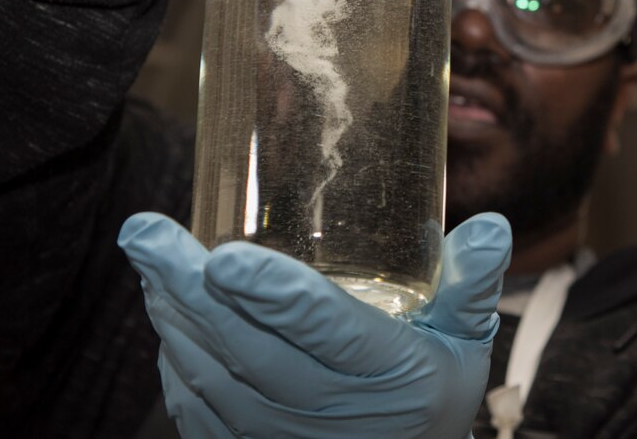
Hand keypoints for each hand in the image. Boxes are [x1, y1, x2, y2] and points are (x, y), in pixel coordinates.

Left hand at [118, 211, 510, 438]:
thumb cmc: (434, 391)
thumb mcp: (466, 340)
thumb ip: (473, 282)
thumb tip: (491, 224)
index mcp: (388, 373)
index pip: (323, 328)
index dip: (273, 294)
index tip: (225, 256)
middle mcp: (331, 411)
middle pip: (247, 347)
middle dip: (189, 287)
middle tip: (145, 232)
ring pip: (213, 376)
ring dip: (171, 315)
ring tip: (147, 256)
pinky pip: (200, 410)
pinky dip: (174, 359)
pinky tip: (161, 313)